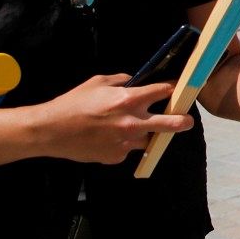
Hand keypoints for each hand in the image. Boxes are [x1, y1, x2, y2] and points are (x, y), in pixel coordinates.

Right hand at [30, 75, 193, 163]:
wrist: (51, 131)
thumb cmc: (73, 103)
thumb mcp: (98, 82)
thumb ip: (121, 82)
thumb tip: (135, 82)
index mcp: (128, 100)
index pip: (162, 92)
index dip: (172, 89)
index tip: (176, 90)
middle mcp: (132, 122)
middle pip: (170, 123)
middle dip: (183, 121)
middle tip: (187, 121)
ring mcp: (126, 143)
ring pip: (147, 139)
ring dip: (145, 133)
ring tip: (129, 128)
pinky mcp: (117, 157)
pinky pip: (128, 149)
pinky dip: (123, 143)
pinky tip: (107, 138)